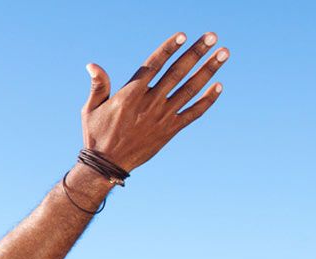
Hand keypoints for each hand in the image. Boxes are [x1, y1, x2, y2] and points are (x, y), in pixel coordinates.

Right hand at [81, 31, 228, 171]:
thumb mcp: (91, 109)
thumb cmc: (97, 134)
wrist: (107, 165)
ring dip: (208, 70)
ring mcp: (162, 117)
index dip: (168, 49)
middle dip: (196, 52)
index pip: (153, 65)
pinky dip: (207, 100)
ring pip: (190, 89)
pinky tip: (219, 86)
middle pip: (177, 72)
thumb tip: (92, 65)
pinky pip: (193, 113)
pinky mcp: (170, 130)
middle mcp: (149, 103)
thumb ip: (98, 85)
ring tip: (224, 53)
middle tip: (213, 37)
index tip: (183, 36)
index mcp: (130, 95)